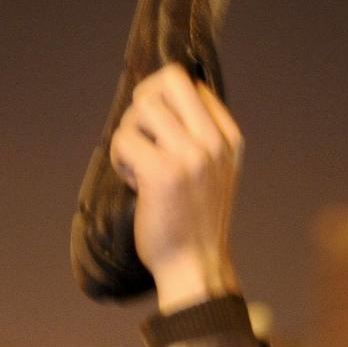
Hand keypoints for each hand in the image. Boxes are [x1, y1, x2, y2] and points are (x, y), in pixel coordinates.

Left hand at [108, 64, 241, 312]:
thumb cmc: (195, 220)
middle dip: (143, 101)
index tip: (158, 131)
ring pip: (142, 108)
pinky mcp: (164, 173)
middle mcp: (214, 141)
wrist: (196, 265)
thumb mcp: (214, 170)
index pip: (190, 84)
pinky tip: (133, 181)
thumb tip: (156, 98)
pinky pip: (125, 140)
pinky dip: (120, 158)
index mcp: (228, 137)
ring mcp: (192, 156)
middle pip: (168, 80)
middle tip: (140, 133)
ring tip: (137, 163)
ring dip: (129, 133)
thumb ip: (198, 135)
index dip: (162, 100)